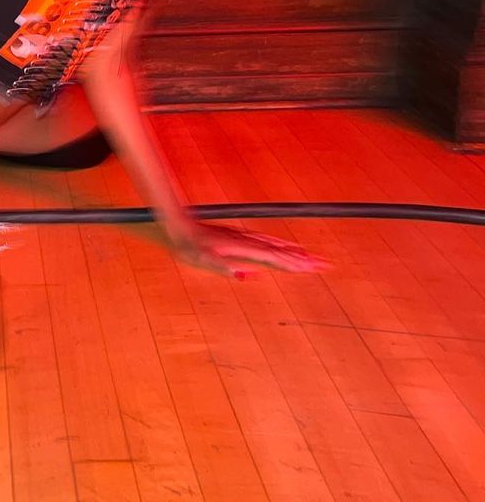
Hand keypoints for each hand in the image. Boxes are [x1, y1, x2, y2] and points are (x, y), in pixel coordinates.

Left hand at [167, 220, 326, 277]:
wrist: (177, 227)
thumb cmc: (188, 247)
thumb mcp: (202, 260)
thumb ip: (224, 266)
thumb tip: (246, 275)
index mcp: (241, 248)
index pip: (272, 258)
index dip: (293, 264)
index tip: (312, 268)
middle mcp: (245, 241)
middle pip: (279, 251)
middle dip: (302, 258)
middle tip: (324, 264)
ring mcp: (243, 238)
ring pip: (274, 245)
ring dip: (293, 252)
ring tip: (311, 258)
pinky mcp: (238, 237)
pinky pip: (265, 242)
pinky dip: (279, 246)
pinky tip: (283, 249)